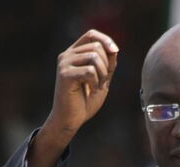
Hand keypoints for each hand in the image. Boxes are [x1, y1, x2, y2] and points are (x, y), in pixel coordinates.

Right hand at [27, 30, 118, 166]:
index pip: (91, 35)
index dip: (106, 40)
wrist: (71, 119)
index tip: (115, 51)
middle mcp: (67, 55)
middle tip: (101, 82)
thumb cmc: (85, 101)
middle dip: (106, 65)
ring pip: (94, 57)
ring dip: (102, 74)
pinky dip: (96, 82)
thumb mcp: (102, 79)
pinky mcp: (64, 74)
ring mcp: (64, 64)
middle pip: (96, 46)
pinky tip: (91, 90)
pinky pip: (90, 70)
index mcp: (74, 54)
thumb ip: (108, 64)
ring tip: (97, 87)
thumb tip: (114, 49)